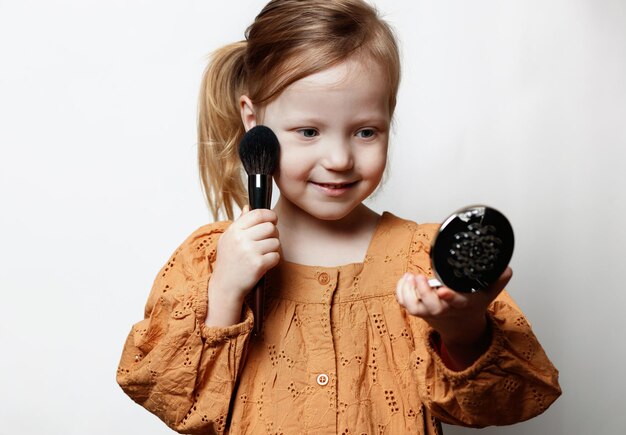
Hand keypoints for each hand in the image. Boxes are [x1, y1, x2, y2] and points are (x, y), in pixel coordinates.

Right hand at [206, 206, 279, 325]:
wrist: (225, 286)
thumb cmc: (228, 262)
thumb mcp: (228, 239)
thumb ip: (239, 223)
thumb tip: (247, 207)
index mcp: (234, 230)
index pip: (258, 214)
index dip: (270, 215)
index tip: (273, 220)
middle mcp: (241, 239)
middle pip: (270, 227)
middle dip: (274, 233)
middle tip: (268, 241)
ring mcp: (250, 252)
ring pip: (275, 242)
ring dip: (273, 248)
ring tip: (263, 254)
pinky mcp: (258, 264)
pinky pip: (276, 256)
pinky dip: (273, 260)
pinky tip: (264, 263)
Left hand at [395, 268, 511, 367]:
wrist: (461, 327)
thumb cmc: (471, 306)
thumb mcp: (487, 293)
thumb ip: (497, 280)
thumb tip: (506, 268)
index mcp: (461, 304)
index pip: (456, 302)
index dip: (449, 297)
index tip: (443, 290)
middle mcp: (443, 310)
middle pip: (430, 305)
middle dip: (422, 291)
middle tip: (420, 276)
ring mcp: (429, 311)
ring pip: (413, 306)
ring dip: (408, 291)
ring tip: (410, 276)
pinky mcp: (418, 310)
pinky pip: (404, 303)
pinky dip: (401, 291)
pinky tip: (405, 279)